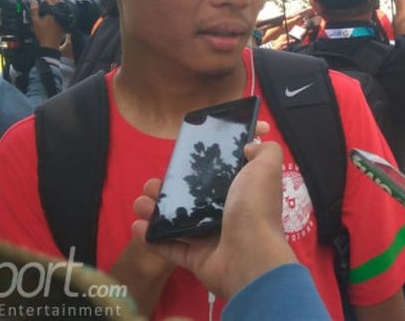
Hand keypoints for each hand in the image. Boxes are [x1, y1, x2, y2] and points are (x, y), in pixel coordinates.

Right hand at [31, 0, 64, 48]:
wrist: (50, 44)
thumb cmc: (43, 34)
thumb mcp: (35, 21)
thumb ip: (34, 10)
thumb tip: (34, 1)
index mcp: (54, 13)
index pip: (50, 1)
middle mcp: (60, 14)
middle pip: (58, 2)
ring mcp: (63, 18)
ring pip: (61, 7)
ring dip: (56, 2)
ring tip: (51, 0)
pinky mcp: (64, 23)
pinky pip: (63, 12)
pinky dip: (59, 9)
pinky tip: (56, 9)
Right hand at [131, 121, 296, 299]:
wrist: (249, 254)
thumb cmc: (255, 207)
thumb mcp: (266, 168)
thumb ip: (264, 151)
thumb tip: (250, 145)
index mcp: (242, 194)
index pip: (215, 179)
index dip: (196, 171)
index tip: (177, 162)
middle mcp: (227, 215)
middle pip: (191, 200)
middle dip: (166, 191)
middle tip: (150, 186)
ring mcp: (211, 239)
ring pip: (177, 223)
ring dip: (154, 213)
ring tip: (140, 203)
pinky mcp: (197, 259)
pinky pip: (170, 248)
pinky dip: (151, 238)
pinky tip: (138, 226)